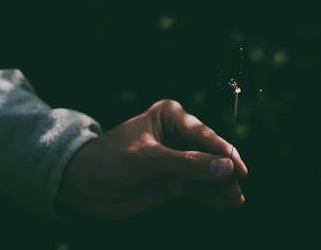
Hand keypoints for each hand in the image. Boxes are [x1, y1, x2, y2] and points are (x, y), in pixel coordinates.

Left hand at [56, 99, 247, 218]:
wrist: (82, 185)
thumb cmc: (110, 160)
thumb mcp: (148, 159)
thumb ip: (187, 163)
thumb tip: (225, 168)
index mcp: (170, 117)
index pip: (203, 134)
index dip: (223, 152)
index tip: (238, 169)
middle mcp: (177, 135)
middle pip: (210, 154)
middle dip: (223, 172)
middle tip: (238, 190)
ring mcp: (176, 159)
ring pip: (206, 172)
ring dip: (220, 186)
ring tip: (235, 201)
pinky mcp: (173, 180)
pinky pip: (196, 188)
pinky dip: (209, 196)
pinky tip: (222, 203)